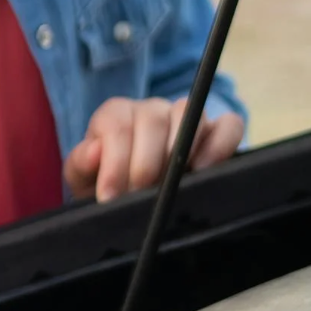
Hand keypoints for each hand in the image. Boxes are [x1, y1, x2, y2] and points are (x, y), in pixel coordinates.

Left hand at [64, 97, 242, 202]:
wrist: (132, 199)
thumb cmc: (106, 187)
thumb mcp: (83, 179)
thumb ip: (81, 164)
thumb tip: (95, 150)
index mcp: (115, 115)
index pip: (116, 123)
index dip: (114, 161)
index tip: (110, 196)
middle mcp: (151, 110)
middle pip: (152, 119)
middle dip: (144, 164)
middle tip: (138, 196)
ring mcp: (185, 118)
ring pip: (189, 114)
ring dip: (178, 152)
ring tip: (169, 186)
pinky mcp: (217, 132)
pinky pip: (229, 125)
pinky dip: (220, 145)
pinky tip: (203, 170)